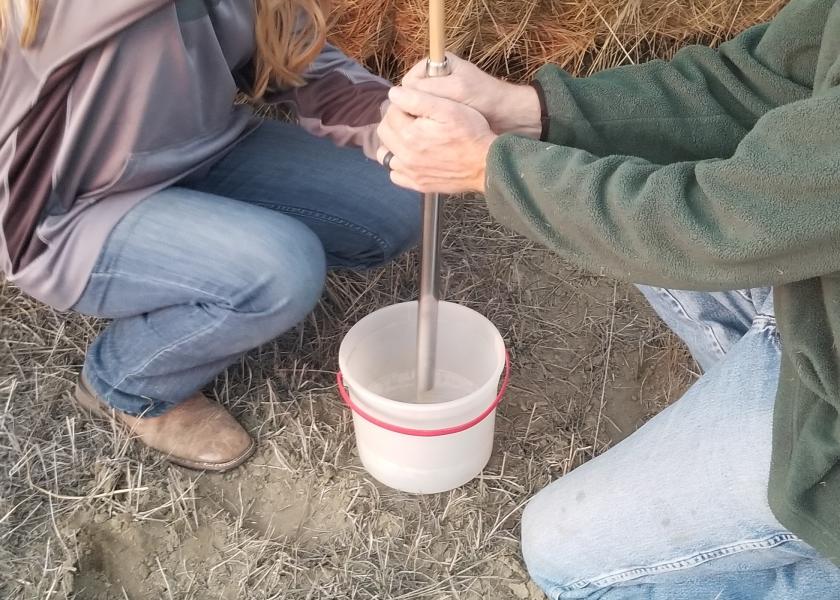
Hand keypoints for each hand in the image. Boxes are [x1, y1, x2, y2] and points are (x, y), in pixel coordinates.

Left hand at [377, 86, 496, 193]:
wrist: (487, 165)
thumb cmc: (471, 133)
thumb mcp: (448, 108)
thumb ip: (418, 99)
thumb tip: (394, 94)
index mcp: (409, 134)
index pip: (391, 111)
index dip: (403, 103)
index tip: (417, 104)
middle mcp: (405, 156)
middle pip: (385, 132)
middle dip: (395, 121)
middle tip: (414, 117)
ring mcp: (410, 173)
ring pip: (385, 154)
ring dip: (393, 143)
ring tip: (411, 136)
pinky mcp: (418, 184)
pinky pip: (396, 175)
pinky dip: (399, 164)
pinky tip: (413, 157)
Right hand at [402, 53, 541, 137]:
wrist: (510, 118)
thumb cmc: (486, 99)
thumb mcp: (458, 89)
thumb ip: (429, 89)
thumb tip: (398, 94)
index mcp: (436, 66)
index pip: (407, 83)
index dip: (409, 98)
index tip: (420, 112)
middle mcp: (433, 82)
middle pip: (408, 100)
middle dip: (414, 113)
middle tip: (423, 127)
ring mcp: (436, 101)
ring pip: (414, 114)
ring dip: (419, 125)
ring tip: (428, 136)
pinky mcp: (440, 118)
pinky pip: (423, 125)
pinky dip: (425, 133)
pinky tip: (431, 142)